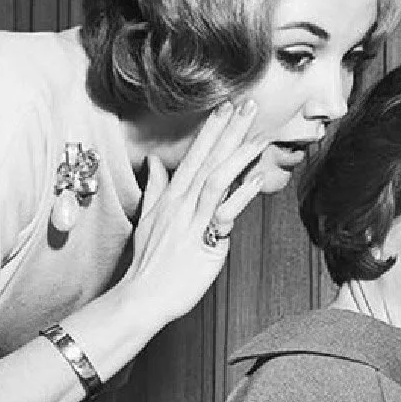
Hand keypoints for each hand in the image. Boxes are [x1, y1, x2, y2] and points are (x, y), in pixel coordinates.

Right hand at [126, 100, 270, 324]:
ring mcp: (192, 222)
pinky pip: (225, 213)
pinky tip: (258, 177)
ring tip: (259, 134)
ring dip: (239, 154)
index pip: (194, 156)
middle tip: (250, 104)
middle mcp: (181, 205)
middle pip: (208, 160)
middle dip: (230, 130)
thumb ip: (155, 188)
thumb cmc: (148, 264)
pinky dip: (242, 194)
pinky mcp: (204, 243)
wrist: (141, 297)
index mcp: (171, 198)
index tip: (226, 106)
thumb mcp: (148, 220)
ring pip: (217, 179)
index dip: (211, 130)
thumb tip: (155, 163)